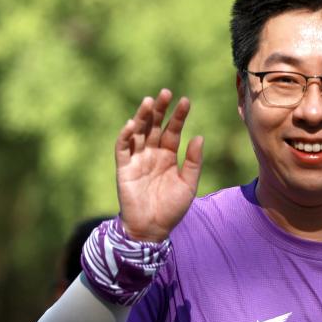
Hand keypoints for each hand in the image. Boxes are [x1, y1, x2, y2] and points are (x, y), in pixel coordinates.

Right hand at [114, 89, 203, 241]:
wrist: (152, 229)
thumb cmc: (171, 209)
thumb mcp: (188, 184)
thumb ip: (193, 162)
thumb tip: (199, 137)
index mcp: (167, 156)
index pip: (172, 130)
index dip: (178, 116)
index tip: (185, 101)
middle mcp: (151, 154)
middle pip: (154, 126)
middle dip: (159, 110)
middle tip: (165, 93)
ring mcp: (137, 160)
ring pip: (138, 132)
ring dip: (142, 117)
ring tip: (149, 102)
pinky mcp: (124, 168)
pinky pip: (122, 148)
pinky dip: (125, 136)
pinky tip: (132, 124)